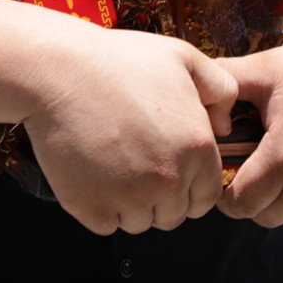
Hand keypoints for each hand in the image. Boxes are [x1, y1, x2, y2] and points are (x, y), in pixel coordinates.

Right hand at [24, 26, 237, 235]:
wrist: (57, 71)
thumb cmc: (116, 61)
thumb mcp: (182, 58)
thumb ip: (220, 89)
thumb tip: (225, 126)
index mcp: (197, 149)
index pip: (206, 196)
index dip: (189, 185)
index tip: (168, 168)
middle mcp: (168, 180)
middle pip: (173, 215)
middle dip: (160, 196)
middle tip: (136, 161)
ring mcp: (129, 198)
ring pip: (139, 223)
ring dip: (130, 204)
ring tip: (112, 163)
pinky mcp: (91, 208)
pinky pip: (105, 225)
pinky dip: (99, 207)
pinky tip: (92, 172)